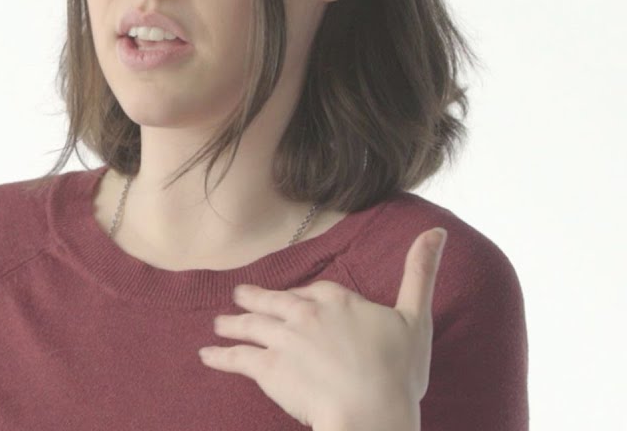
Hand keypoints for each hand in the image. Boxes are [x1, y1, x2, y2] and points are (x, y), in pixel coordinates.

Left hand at [198, 227, 446, 428]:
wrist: (371, 412)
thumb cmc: (398, 372)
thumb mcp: (416, 317)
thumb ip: (420, 272)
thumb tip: (436, 230)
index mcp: (337, 298)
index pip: (311, 291)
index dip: (301, 297)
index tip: (292, 301)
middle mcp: (304, 312)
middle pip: (272, 302)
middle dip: (254, 300)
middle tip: (239, 298)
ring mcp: (282, 338)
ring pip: (249, 325)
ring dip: (231, 324)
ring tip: (219, 325)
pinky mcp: (266, 367)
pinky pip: (235, 357)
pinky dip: (218, 356)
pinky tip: (206, 355)